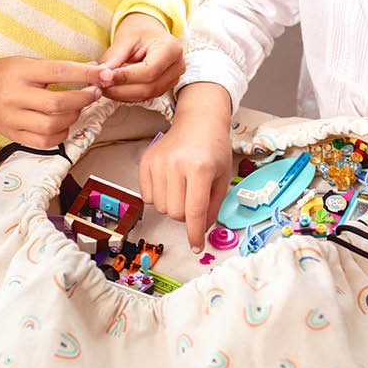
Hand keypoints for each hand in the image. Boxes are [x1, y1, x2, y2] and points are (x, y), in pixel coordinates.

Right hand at [0, 57, 105, 147]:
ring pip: (53, 125)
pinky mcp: (13, 135)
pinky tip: (62, 125)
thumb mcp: (28, 63)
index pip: (59, 72)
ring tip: (76, 108)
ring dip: (73, 117)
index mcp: (20, 72)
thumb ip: (59, 68)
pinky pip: (44, 141)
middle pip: (58, 103)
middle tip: (94, 93)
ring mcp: (13, 119)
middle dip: (83, 99)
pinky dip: (60, 135)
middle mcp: (14, 96)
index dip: (86, 75)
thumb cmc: (4, 75)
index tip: (105, 75)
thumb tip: (95, 71)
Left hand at [99, 13, 184, 101]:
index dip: (125, 77)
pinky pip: (145, 96)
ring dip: (122, 94)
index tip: (105, 77)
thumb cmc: (140, 32)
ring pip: (146, 95)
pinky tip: (114, 89)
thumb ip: (114, 57)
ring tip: (104, 86)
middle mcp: (177, 66)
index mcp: (171, 49)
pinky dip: (127, 95)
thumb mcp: (125, 39)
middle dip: (121, 89)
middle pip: (148, 87)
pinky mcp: (165, 87)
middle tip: (100, 85)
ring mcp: (173, 79)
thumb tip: (102, 75)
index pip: (148, 71)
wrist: (150, 33)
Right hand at [139, 83, 232, 252]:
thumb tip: (200, 230)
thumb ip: (212, 207)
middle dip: (186, 216)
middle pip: (175, 213)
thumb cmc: (214, 148)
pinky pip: (147, 196)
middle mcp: (176, 165)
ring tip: (183, 187)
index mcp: (200, 168)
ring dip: (173, 205)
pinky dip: (159, 197)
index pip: (194, 212)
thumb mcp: (222, 178)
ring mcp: (158, 162)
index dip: (195, 234)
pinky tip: (170, 183)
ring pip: (161, 207)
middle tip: (194, 200)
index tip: (195, 246)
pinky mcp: (145, 161)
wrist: (199, 121)